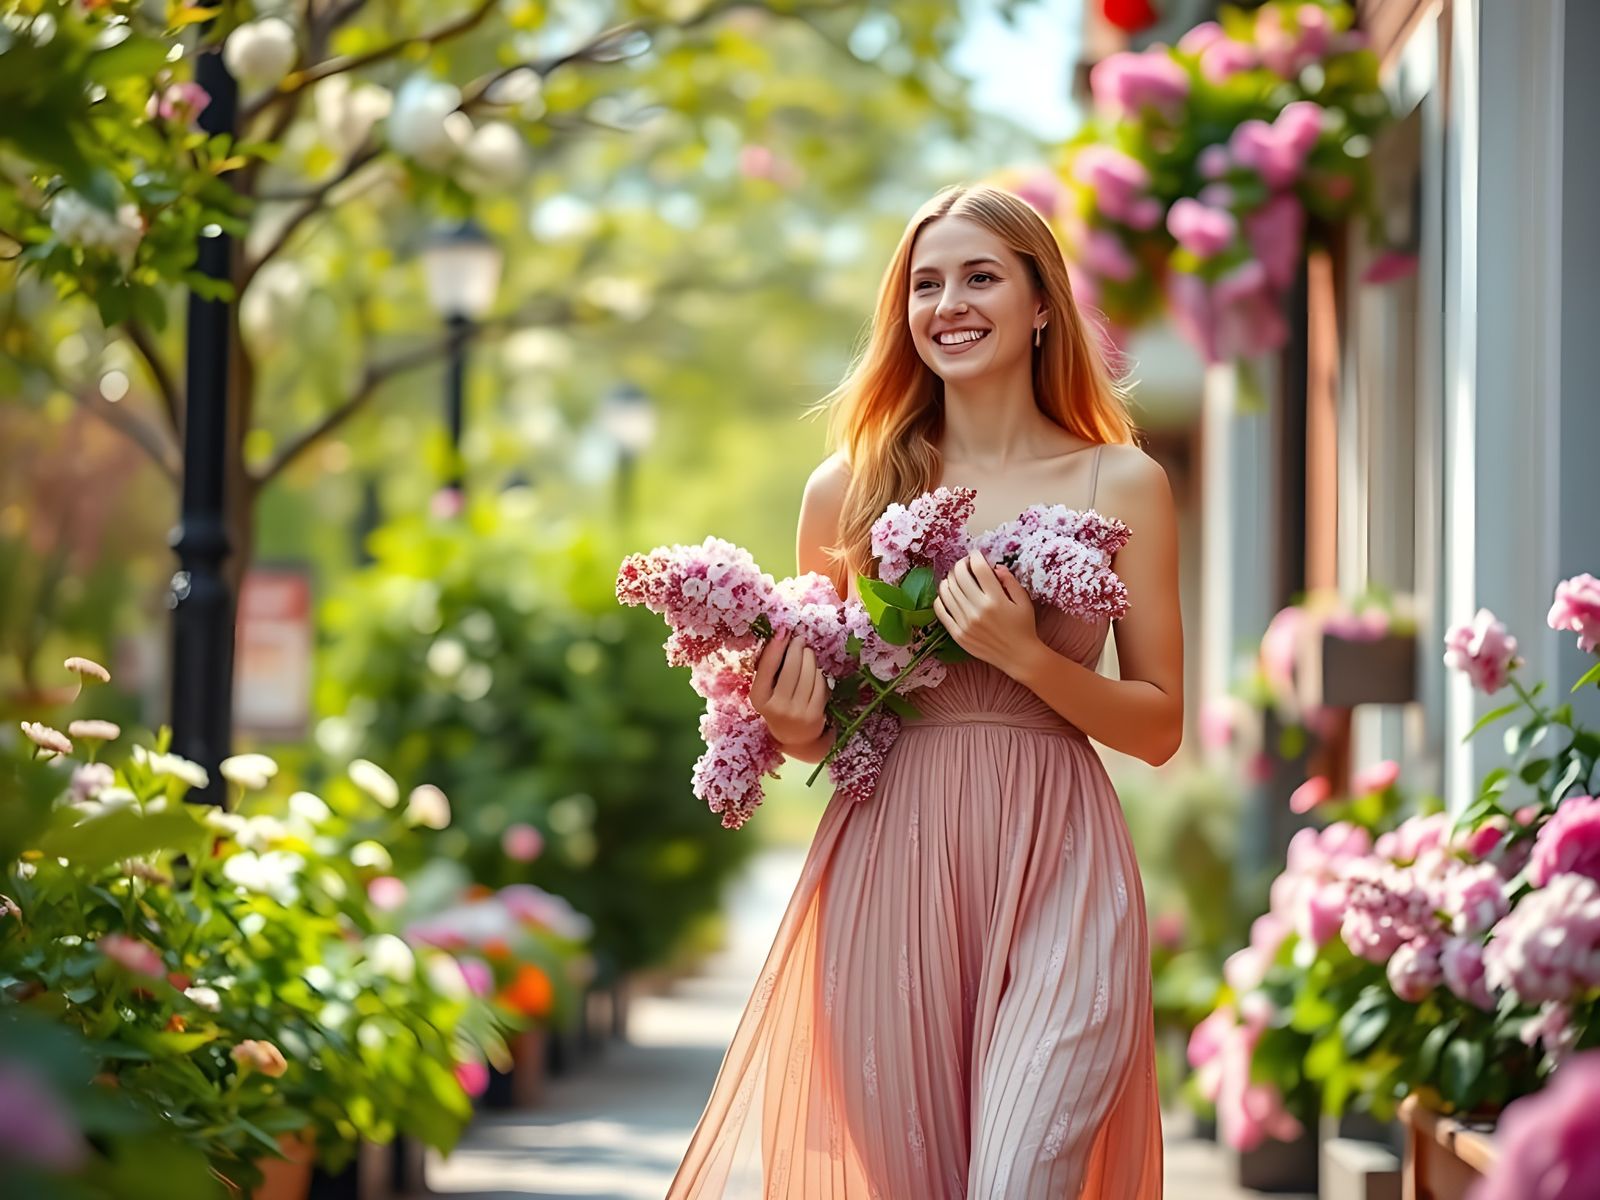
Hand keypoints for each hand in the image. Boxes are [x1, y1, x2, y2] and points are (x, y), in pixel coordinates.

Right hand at [750, 630, 828, 745]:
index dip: (776, 646)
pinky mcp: (814, 714)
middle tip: (800, 640)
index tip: (783, 631)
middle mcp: (776, 706)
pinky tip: (814, 672)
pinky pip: (820, 683)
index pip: (768, 666)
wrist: (794, 738)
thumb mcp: (766, 691)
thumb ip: (770, 668)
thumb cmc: (778, 705)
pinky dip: (818, 673)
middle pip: (792, 667)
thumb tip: (782, 635)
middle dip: (797, 648)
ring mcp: (797, 712)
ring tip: (807, 654)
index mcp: (759, 698)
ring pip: (809, 673)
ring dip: (809, 657)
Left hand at [934, 550, 1039, 673]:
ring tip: (955, 578)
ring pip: (947, 591)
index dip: (974, 556)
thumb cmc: (1023, 627)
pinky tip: (947, 594)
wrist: (1019, 657)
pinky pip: (941, 611)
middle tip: (964, 564)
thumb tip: (995, 567)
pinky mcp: (958, 634)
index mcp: (996, 599)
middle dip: (960, 564)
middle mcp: (978, 610)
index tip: (975, 554)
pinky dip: (941, 598)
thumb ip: (1009, 581)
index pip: (978, 568)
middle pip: (959, 576)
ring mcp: (966, 623)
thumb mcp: (1023, 600)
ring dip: (949, 579)